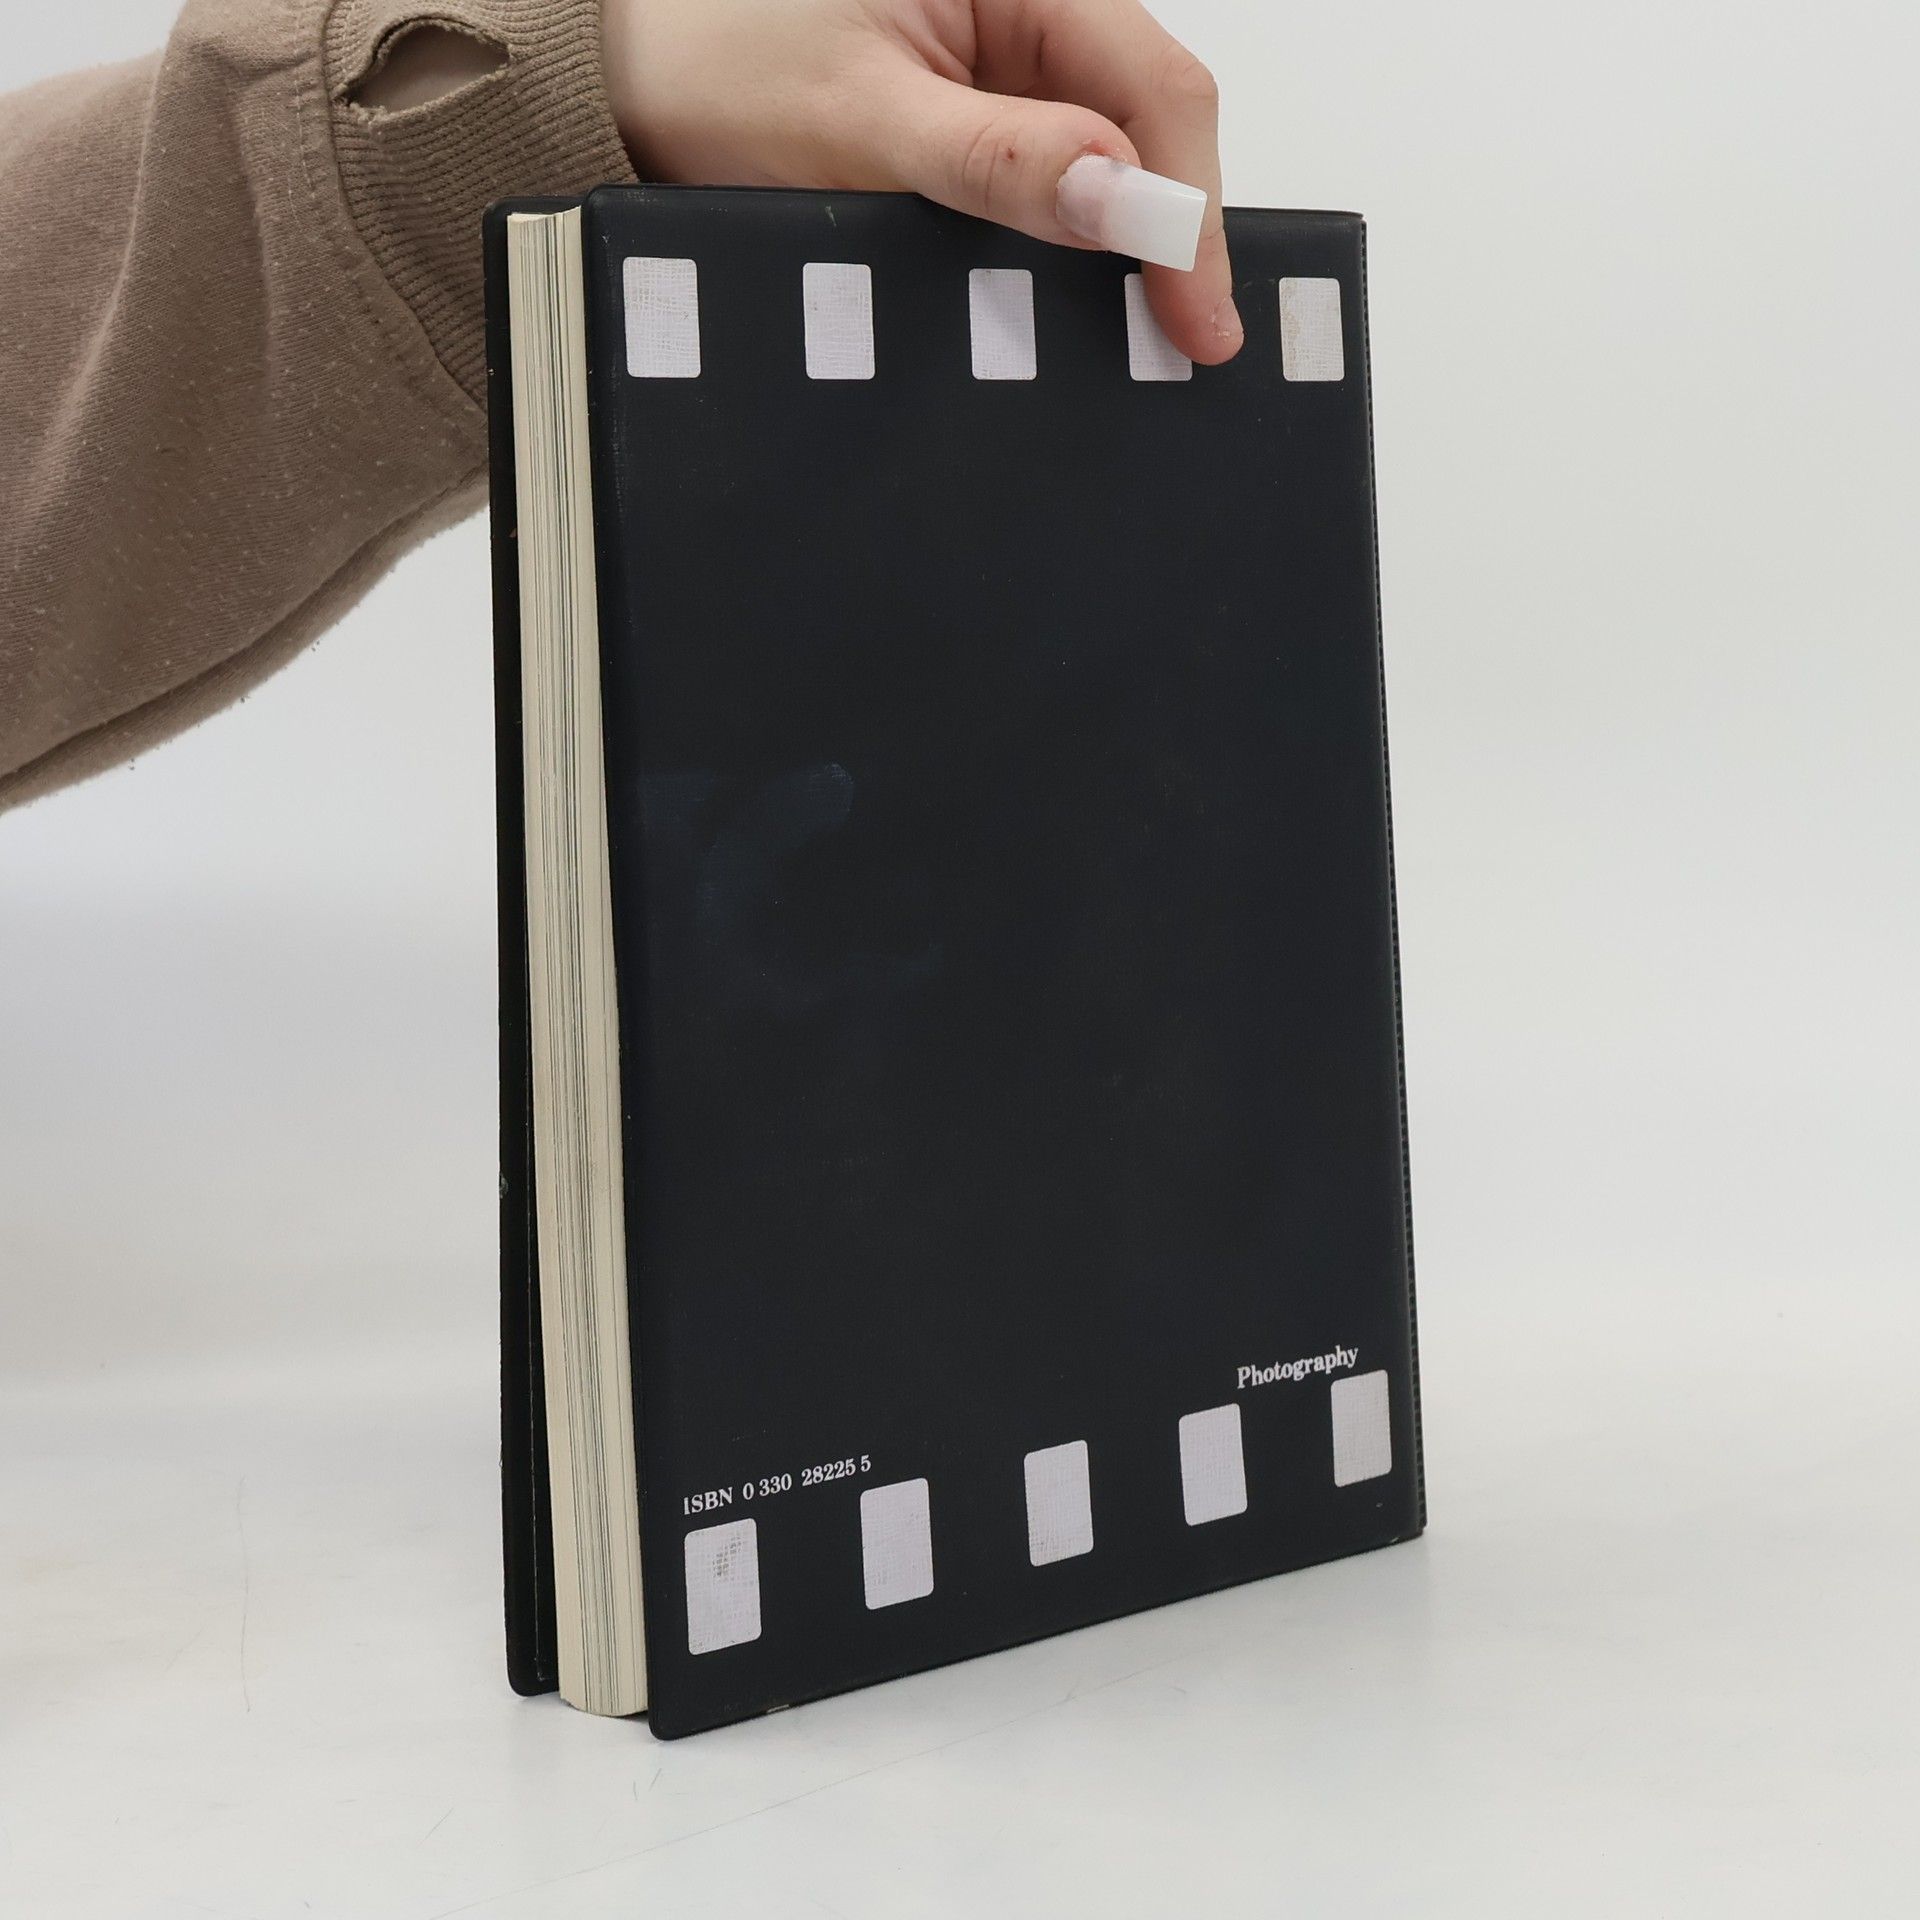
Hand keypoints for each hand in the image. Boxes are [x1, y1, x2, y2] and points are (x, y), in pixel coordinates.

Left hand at [600, 0, 1241, 364]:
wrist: (625, 62)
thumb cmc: (710, 59)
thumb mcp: (854, 120)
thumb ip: (994, 161)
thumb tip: (1122, 202)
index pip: (1154, 88)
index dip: (1189, 210)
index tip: (1199, 319)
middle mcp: (1025, 2)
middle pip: (1146, 121)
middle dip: (1164, 233)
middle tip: (1174, 346)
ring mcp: (1004, 56)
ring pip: (1105, 155)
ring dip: (1116, 245)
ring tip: (1127, 338)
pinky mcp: (975, 108)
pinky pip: (1047, 174)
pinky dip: (1059, 241)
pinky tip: (1059, 300)